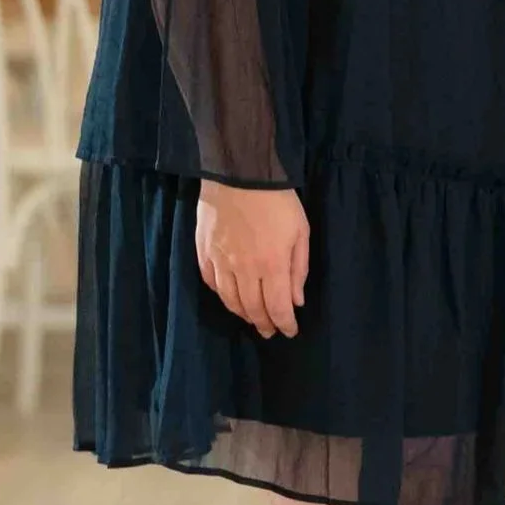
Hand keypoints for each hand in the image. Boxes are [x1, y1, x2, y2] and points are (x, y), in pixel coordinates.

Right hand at [196, 182, 310, 339]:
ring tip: (252, 319)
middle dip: (264, 323)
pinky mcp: (203, 251)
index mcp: (272, 265)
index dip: (284, 324)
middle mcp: (244, 269)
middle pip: (252, 308)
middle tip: (271, 331)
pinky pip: (211, 283)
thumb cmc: (278, 200)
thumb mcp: (300, 231)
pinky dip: (222, 296)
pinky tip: (230, 298)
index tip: (290, 332)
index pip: (277, 307)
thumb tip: (296, 301)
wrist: (239, 172)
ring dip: (242, 314)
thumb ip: (298, 269)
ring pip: (230, 300)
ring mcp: (220, 261)